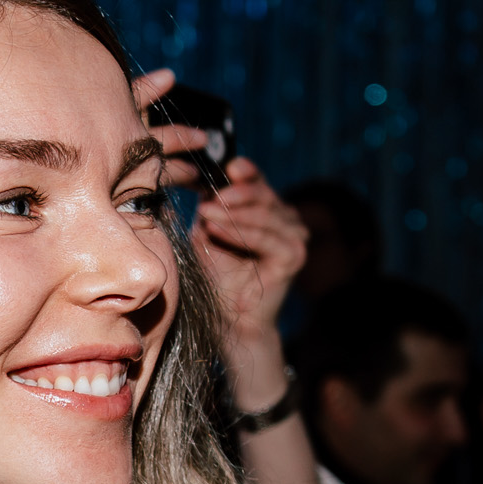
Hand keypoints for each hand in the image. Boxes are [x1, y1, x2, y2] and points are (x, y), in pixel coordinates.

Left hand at [129, 69, 307, 346]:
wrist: (229, 318)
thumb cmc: (216, 274)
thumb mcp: (206, 230)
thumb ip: (207, 203)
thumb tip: (188, 171)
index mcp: (268, 207)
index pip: (256, 180)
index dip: (243, 170)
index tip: (226, 165)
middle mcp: (286, 217)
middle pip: (261, 193)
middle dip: (234, 192)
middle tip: (212, 194)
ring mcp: (294, 236)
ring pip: (263, 213)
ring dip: (233, 213)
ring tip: (206, 213)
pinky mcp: (294, 256)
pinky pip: (265, 238)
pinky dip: (240, 233)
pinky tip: (216, 229)